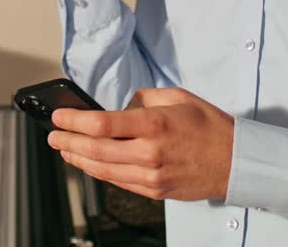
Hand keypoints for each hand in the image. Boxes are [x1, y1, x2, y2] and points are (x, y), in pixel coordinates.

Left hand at [47, 87, 234, 201]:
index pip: (102, 124)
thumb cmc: (209, 126)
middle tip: (52, 136)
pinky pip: (118, 182)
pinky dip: (99, 173)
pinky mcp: (155, 191)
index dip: (74, 121)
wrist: (236, 161)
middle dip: (67, 142)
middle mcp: (150, 152)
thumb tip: (121, 107)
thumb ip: (144, 99)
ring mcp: (152, 176)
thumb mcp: (178, 97)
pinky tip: (89, 164)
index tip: (59, 116)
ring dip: (78, 160)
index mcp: (154, 124)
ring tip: (64, 150)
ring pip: (103, 170)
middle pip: (95, 150)